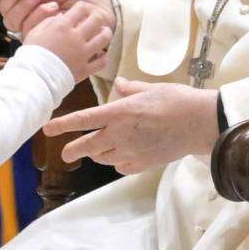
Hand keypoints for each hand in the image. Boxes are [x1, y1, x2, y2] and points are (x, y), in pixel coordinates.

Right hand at [24, 3, 112, 81]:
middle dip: (97, 17)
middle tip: (95, 20)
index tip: (81, 11)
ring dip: (105, 33)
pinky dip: (102, 56)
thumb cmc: (31, 54)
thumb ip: (49, 21)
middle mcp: (75, 38)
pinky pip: (102, 61)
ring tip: (103, 33)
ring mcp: (82, 54)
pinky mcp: (85, 69)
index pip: (81, 8)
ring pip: (105, 38)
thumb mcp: (35, 32)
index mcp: (62, 26)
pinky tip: (98, 54)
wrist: (33, 78)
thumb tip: (62, 16)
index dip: (82, 8)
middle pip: (97, 20)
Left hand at [44, 79, 219, 174]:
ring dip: (97, 154)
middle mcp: (121, 134)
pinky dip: (117, 162)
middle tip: (66, 153)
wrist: (201, 123)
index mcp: (120, 112)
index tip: (47, 129)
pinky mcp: (143, 164)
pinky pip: (121, 167)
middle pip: (88, 146)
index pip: (84, 119)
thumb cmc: (178, 100)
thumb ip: (130, 88)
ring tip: (98, 149)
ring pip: (103, 157)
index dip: (63, 125)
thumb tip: (118, 83)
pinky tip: (121, 156)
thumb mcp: (151, 88)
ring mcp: (132, 151)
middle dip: (74, 150)